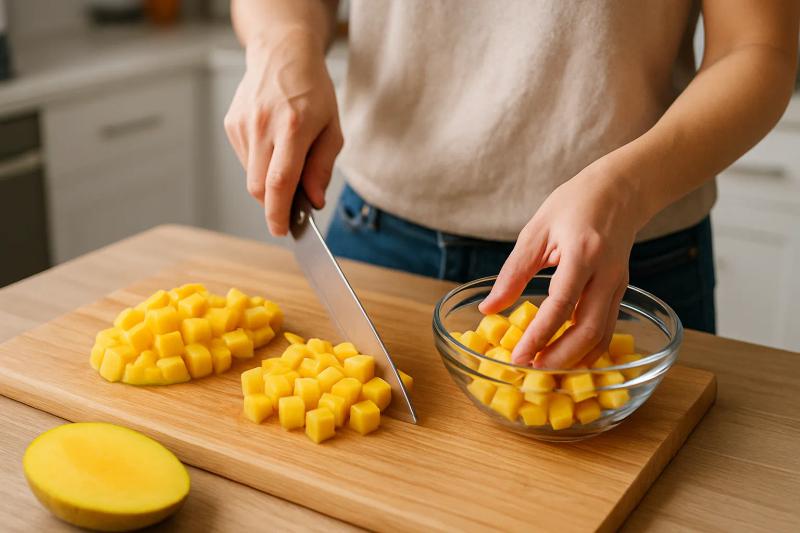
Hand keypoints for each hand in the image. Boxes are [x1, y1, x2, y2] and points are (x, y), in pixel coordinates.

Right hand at [224, 28, 343, 235]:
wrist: (281, 54)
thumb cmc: (312, 90)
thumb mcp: (332, 128)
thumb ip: (322, 167)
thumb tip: (314, 200)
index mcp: (293, 127)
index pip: (280, 182)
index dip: (279, 213)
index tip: (282, 231)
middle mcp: (263, 126)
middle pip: (259, 187)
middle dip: (273, 205)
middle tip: (291, 207)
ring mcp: (243, 125)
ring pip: (251, 176)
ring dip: (269, 182)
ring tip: (286, 158)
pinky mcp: (232, 124)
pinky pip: (245, 160)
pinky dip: (260, 164)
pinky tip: (272, 144)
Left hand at [479, 158, 641, 368]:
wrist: (620, 192)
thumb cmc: (573, 205)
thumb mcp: (535, 231)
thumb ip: (513, 272)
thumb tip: (489, 309)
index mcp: (582, 254)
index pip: (560, 304)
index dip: (539, 335)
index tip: (518, 357)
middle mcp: (606, 274)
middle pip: (588, 329)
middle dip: (560, 357)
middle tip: (531, 372)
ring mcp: (619, 285)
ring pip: (602, 335)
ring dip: (575, 360)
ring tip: (546, 371)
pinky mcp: (622, 292)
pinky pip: (607, 329)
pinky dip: (588, 350)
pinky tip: (567, 359)